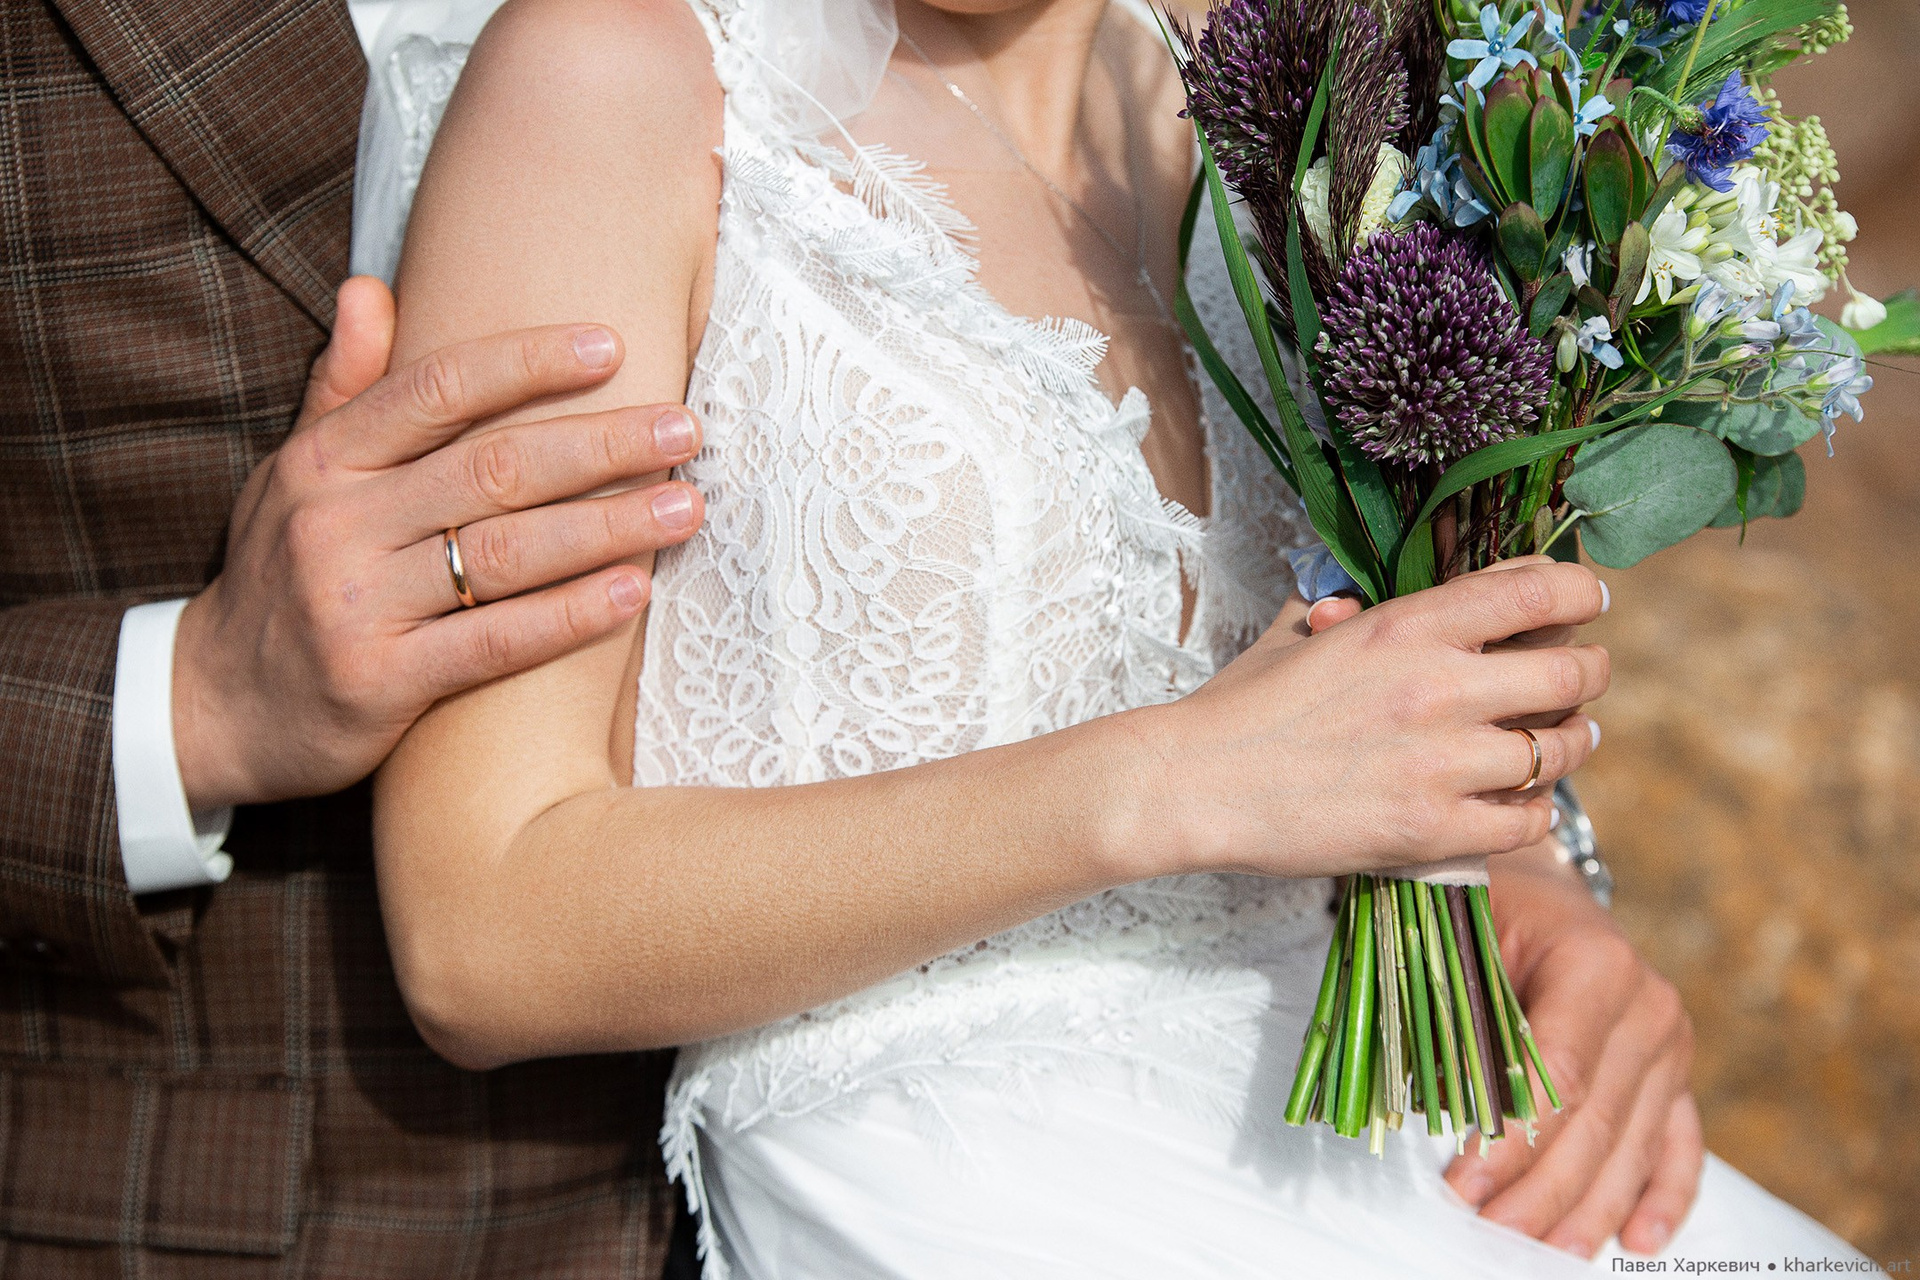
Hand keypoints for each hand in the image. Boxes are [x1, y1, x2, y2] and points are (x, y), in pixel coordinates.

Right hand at [173, 277, 706, 810]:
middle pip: (492, 469)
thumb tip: (369, 286)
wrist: (215, 707)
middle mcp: (338, 523)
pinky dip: (568, 616)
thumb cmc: (280, 575)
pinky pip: (493, 642)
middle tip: (685, 428)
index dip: (528, 362)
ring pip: (504, 553)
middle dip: (601, 443)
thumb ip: (342, 388)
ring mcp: (357, 605)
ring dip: (607, 526)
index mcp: (325, 461)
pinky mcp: (380, 683)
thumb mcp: (292, 473)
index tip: (613, 345)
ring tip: (685, 506)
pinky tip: (632, 592)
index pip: (438, 390)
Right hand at [1129, 558, 1609, 879]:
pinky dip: (1534, 810)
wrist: (1198, 783)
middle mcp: (1439, 688)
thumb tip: (1381, 592)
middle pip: (1571, 673)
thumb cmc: (1244, 706)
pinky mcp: (1432, 831)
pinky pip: (1528, 821)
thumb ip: (1359, 606)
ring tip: (1563, 740)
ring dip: (1570, 743)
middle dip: (1590, 671)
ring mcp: (1441, 764)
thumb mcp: (1303, 632)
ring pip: (1558, 750)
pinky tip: (1518, 802)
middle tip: (1584, 677)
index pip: (1537, 593)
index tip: (1588, 598)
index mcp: (1408, 626)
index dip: (1579, 590)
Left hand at [1446, 847, 1702, 1256]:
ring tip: (1546, 1254)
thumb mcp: (1459, 938)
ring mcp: (1669, 1044)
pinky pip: (1675, 1143)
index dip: (1510, 1139)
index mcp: (1595, 963)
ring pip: (1631, 1145)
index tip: (1464, 1186)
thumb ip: (1459, 1018)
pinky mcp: (1674, 1073)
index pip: (1555, 1075)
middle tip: (1490, 1234)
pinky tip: (1639, 1239)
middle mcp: (1648, 1007)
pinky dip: (1662, 1195)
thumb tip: (1447, 1110)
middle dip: (1540, 1191)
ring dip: (1589, 1209)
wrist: (1536, 877)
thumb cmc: (1486, 903)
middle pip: (1595, 1123)